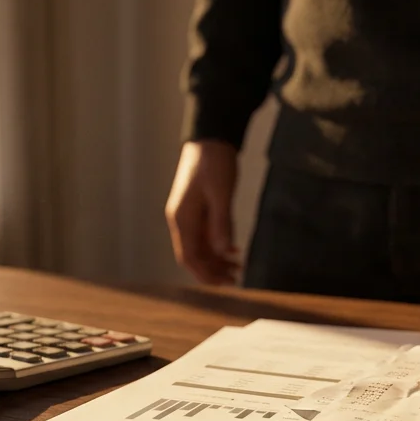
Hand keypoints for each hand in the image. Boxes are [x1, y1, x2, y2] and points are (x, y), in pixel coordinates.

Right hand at [165, 140, 241, 283]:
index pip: (189, 257)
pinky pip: (204, 234)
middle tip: (237, 277)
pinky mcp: (196, 208)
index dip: (206, 274)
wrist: (210, 137)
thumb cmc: (214, 163)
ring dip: (217, 259)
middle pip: (193, 255)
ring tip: (238, 265)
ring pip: (199, 246)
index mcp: (182, 218)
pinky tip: (233, 248)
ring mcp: (187, 215)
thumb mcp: (221, 194)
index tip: (225, 283)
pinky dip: (218, 245)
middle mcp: (181, 220)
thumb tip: (221, 252)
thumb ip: (221, 224)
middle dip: (213, 270)